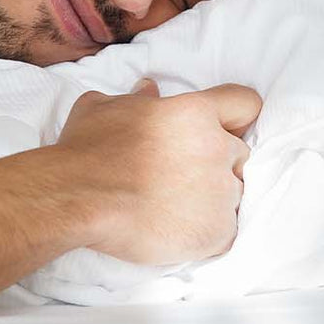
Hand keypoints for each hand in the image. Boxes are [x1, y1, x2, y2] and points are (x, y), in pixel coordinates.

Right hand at [53, 79, 258, 265]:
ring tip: (174, 208)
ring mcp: (220, 193)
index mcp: (196, 112)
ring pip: (233, 194)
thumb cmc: (87, 151)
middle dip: (216, 162)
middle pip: (239, 153)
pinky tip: (176, 231)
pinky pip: (226, 232)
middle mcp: (217, 148)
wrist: (78, 199)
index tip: (222, 129)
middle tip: (181, 176)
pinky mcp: (217, 232)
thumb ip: (135, 98)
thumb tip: (148, 90)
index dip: (235, 117)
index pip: (245, 104)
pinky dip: (207, 234)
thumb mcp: (104, 108)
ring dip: (211, 199)